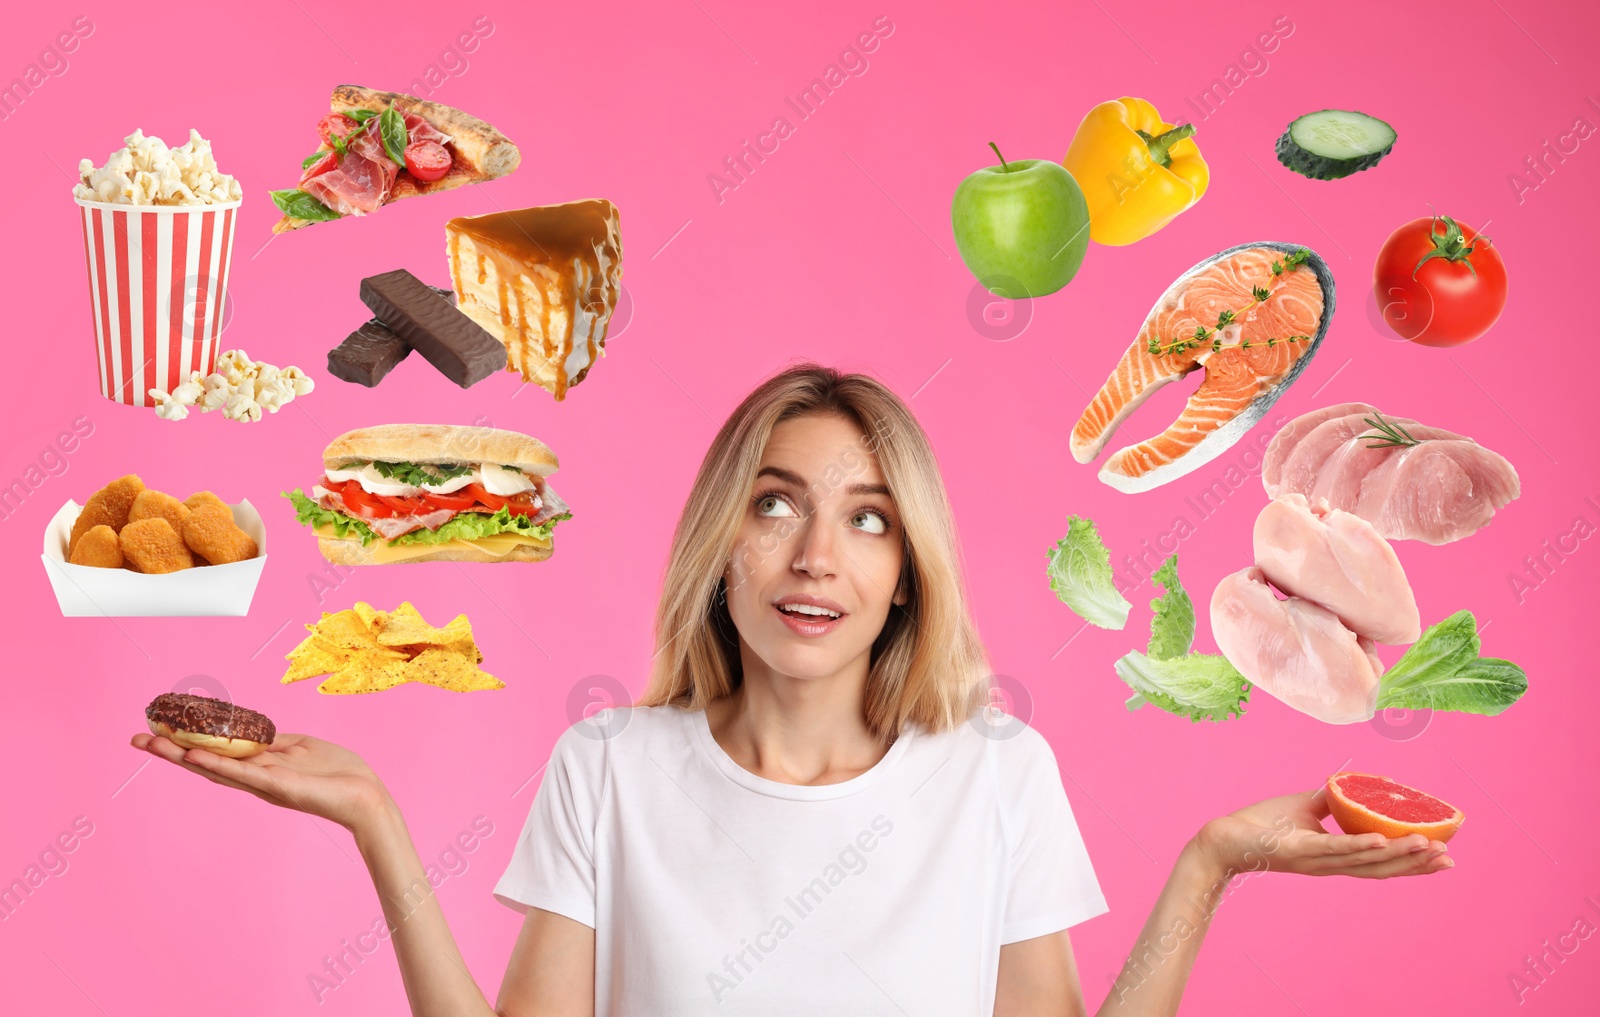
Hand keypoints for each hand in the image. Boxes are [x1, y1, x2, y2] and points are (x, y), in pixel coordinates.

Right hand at [130, 731, 389, 831]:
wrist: (364, 795)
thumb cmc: (337, 772)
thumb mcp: (300, 747)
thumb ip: (272, 742)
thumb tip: (250, 731)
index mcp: (259, 767)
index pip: (215, 753)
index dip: (187, 743)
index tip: (159, 729)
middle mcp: (253, 778)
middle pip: (204, 763)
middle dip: (170, 752)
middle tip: (136, 738)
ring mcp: (263, 783)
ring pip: (215, 768)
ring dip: (182, 756)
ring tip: (152, 744)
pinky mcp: (277, 786)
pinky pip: (242, 774)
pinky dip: (216, 764)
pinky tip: (193, 756)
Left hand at [1192, 788, 1452, 880]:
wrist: (1225, 837)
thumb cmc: (1263, 823)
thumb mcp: (1306, 807)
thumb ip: (1333, 800)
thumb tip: (1360, 783)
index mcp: (1335, 856)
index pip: (1381, 862)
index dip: (1413, 862)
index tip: (1445, 857)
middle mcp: (1330, 864)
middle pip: (1382, 867)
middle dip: (1416, 863)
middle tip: (1449, 857)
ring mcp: (1315, 859)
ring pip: (1364, 859)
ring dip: (1397, 852)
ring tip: (1428, 844)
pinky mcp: (1298, 850)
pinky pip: (1333, 848)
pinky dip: (1358, 845)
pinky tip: (1381, 838)